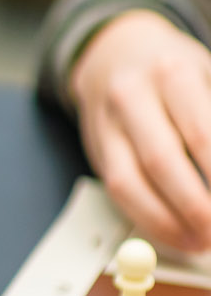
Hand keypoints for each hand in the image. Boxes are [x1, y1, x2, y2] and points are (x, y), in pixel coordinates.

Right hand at [70, 10, 210, 252]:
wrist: (116, 54)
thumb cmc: (178, 72)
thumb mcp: (210, 79)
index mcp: (175, 73)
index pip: (202, 133)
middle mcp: (133, 96)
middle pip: (163, 160)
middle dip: (197, 205)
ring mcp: (108, 124)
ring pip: (132, 181)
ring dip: (169, 220)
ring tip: (201, 240)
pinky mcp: (96, 148)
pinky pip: (117, 190)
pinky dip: (147, 218)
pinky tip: (174, 231)